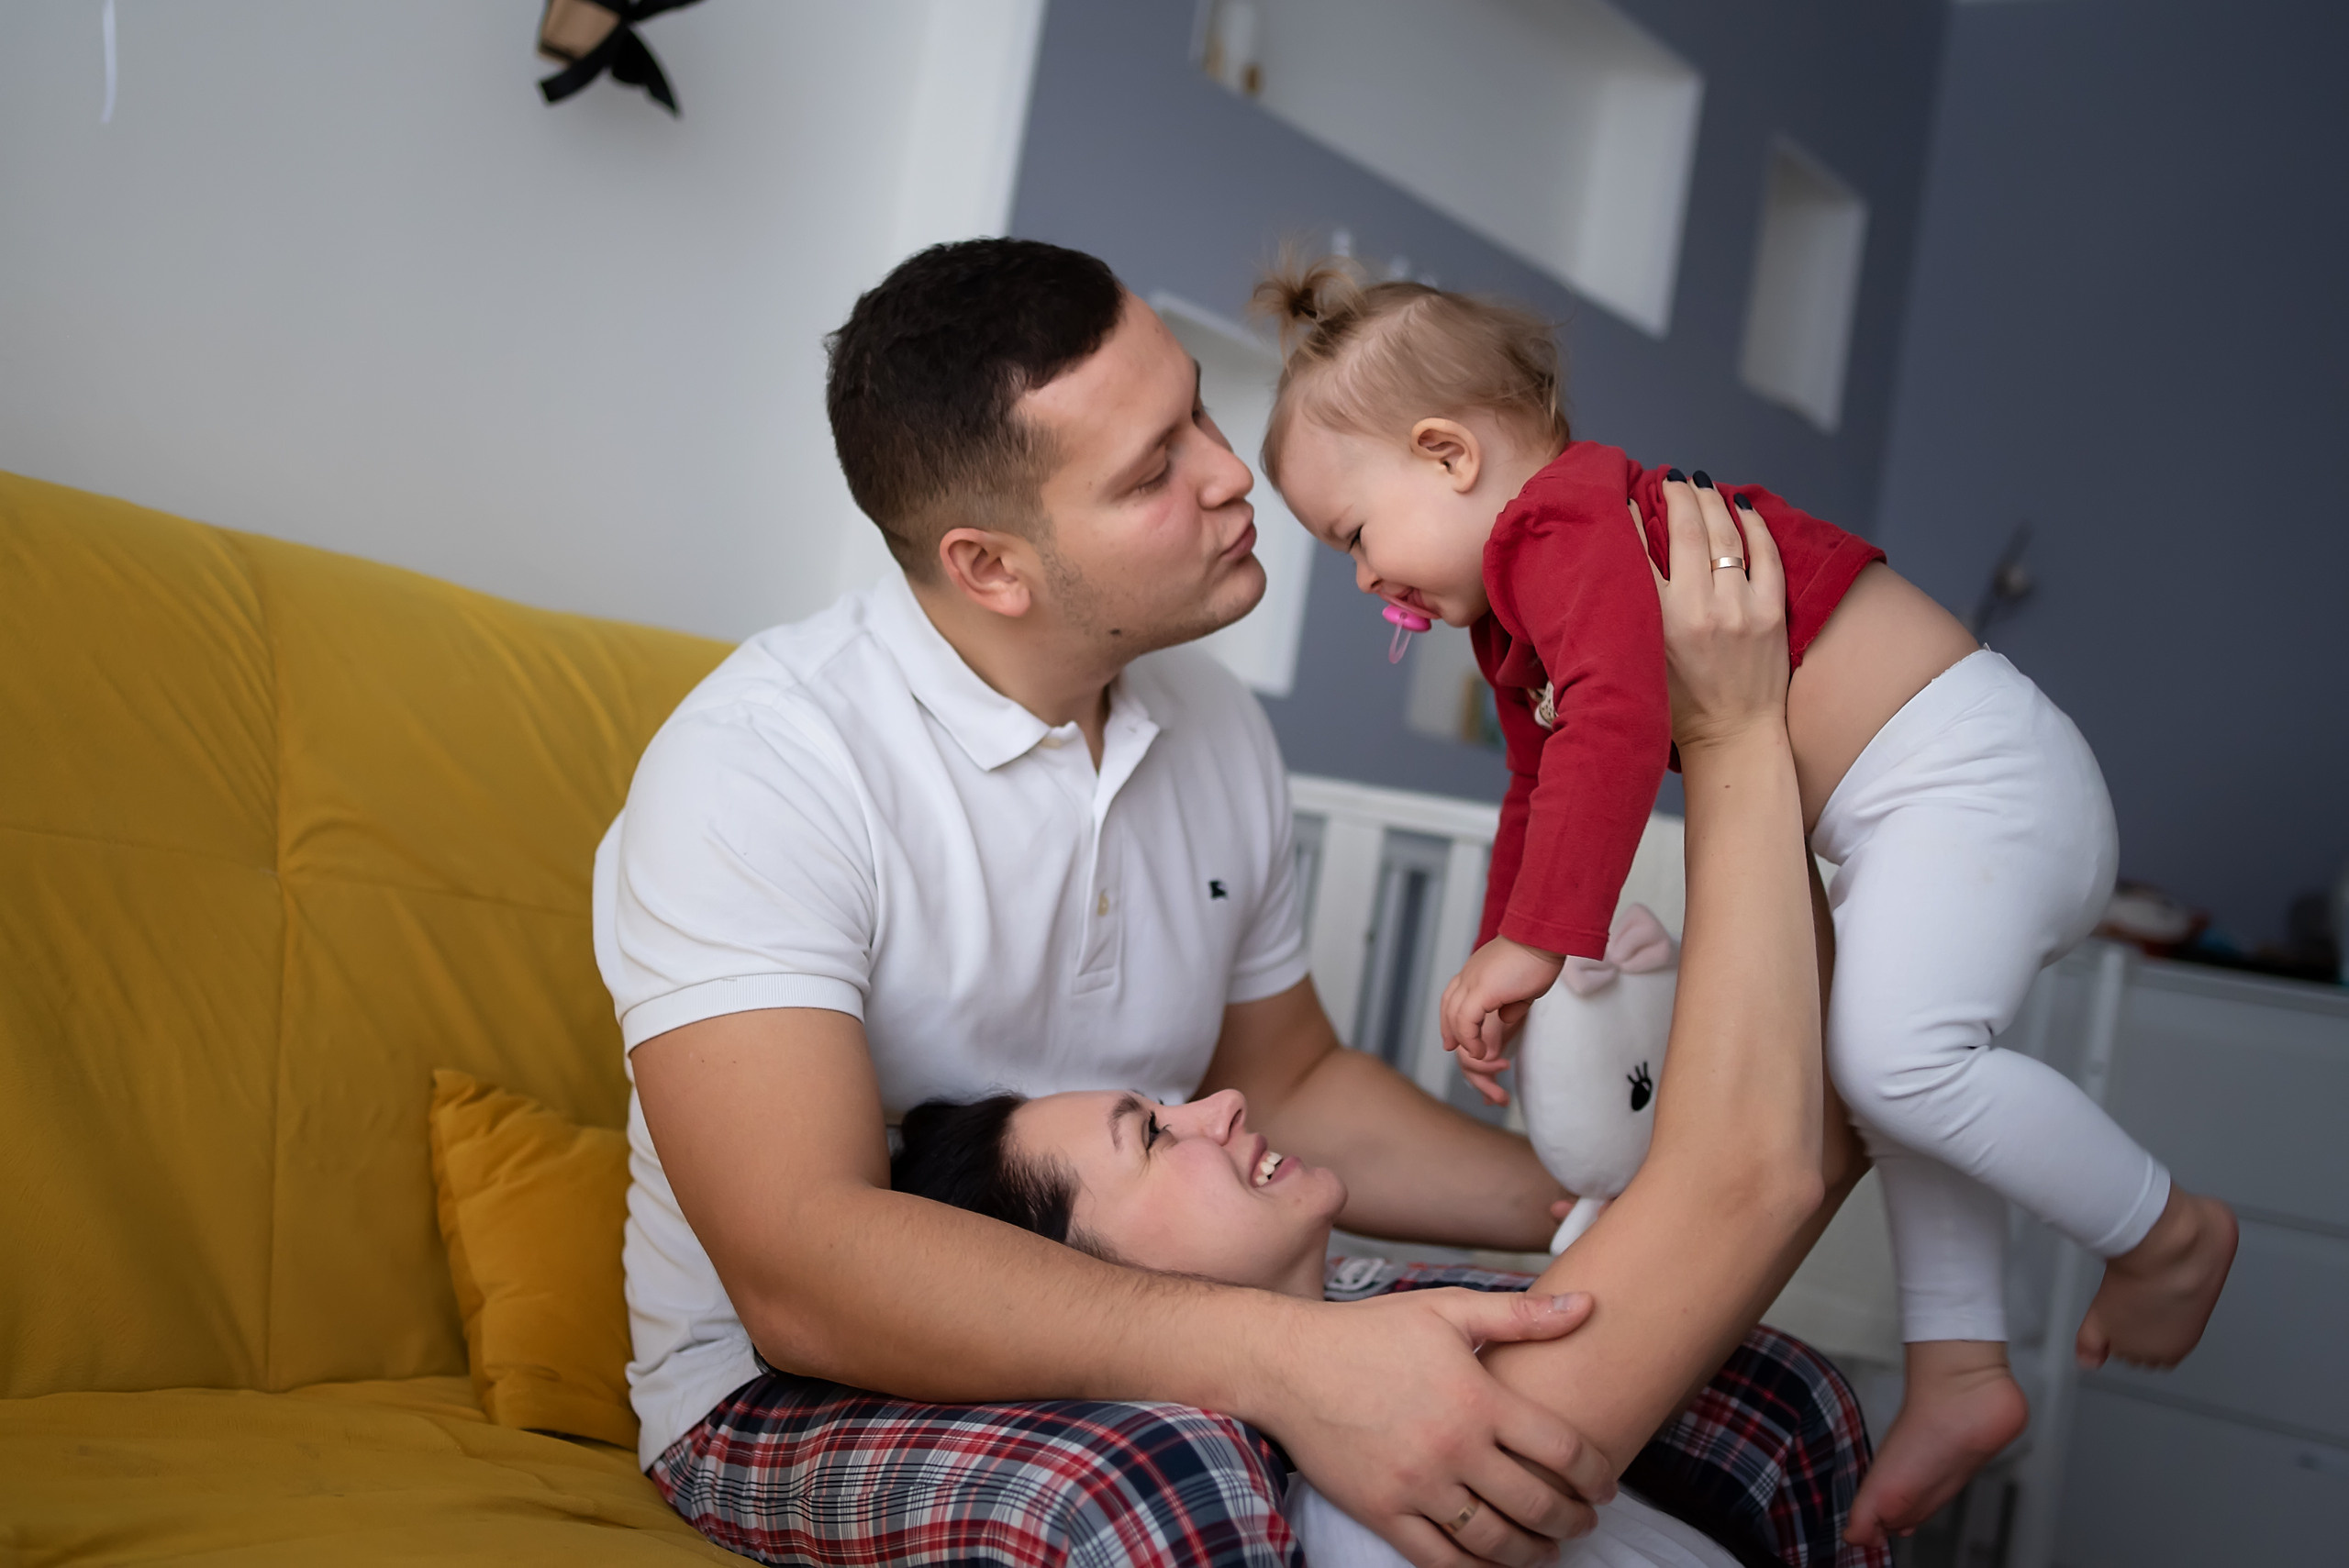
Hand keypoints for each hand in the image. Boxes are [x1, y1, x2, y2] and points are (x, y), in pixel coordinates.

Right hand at [1268, 1289, 1615, 1567]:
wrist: (1289, 1364)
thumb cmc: (1370, 1332)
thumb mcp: (1446, 1310)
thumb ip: (1520, 1315)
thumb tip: (1587, 1306)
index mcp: (1476, 1399)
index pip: (1561, 1450)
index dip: (1595, 1474)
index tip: (1606, 1485)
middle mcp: (1453, 1448)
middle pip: (1537, 1504)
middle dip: (1573, 1519)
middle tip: (1585, 1521)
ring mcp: (1417, 1486)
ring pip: (1495, 1541)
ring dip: (1534, 1554)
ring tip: (1549, 1549)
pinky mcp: (1383, 1511)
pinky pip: (1440, 1560)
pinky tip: (1493, 1565)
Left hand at [1441, 937, 1564, 1105]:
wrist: (1544, 938)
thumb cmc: (1540, 958)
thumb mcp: (1523, 987)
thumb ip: (1511, 1002)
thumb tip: (1504, 1016)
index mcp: (1477, 970)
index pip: (1454, 995)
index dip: (1451, 1015)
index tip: (1453, 1034)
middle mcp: (1470, 974)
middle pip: (1448, 1005)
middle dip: (1449, 1029)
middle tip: (1451, 1047)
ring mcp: (1473, 980)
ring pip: (1455, 1016)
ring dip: (1463, 1039)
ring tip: (1477, 1054)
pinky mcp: (1482, 990)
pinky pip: (1467, 1021)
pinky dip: (1470, 1039)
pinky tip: (1481, 1051)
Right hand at [1636, 478, 1788, 753]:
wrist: (1733, 737)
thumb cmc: (1678, 705)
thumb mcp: (1640, 658)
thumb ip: (1633, 612)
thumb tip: (1623, 563)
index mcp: (1659, 623)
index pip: (1639, 552)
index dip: (1633, 517)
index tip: (1629, 498)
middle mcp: (1700, 611)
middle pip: (1687, 532)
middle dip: (1678, 496)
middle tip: (1671, 479)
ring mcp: (1740, 610)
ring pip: (1725, 536)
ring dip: (1711, 502)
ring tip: (1700, 483)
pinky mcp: (1771, 614)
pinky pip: (1766, 555)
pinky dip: (1754, 525)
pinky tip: (1742, 506)